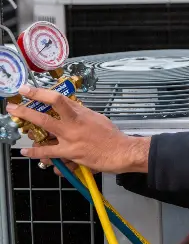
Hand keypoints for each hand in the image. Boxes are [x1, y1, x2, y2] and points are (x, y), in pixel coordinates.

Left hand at [7, 84, 150, 174]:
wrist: (120, 151)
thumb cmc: (111, 135)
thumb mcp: (97, 118)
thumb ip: (81, 114)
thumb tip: (70, 109)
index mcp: (80, 114)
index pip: (57, 99)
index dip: (39, 93)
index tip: (27, 89)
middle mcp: (73, 126)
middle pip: (45, 116)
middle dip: (26, 110)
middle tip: (13, 106)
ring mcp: (70, 140)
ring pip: (44, 135)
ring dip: (29, 131)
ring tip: (20, 128)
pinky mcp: (70, 154)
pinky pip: (48, 153)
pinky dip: (36, 153)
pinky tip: (27, 151)